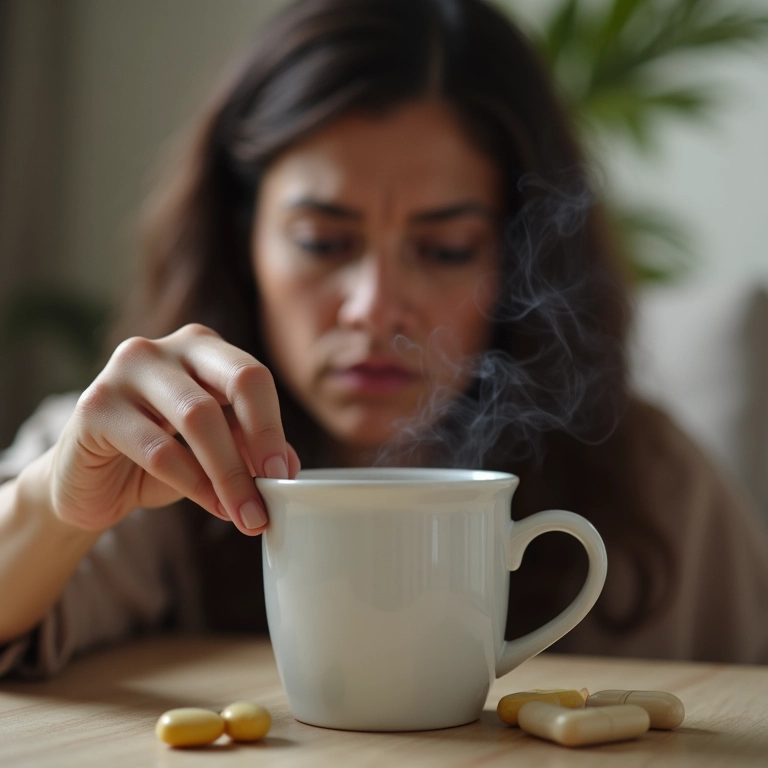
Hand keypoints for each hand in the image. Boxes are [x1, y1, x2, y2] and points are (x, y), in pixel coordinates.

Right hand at [47, 324, 299, 535]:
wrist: (89, 484)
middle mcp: (163, 349)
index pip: (252, 375)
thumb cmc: (158, 458)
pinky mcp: (94, 407)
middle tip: (275, 488)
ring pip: (198, 418)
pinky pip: (159, 450)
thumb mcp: (213, 451)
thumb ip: (249, 447)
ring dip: (230, 474)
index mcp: (200, 348)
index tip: (286, 474)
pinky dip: (195, 485)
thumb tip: (290, 464)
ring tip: (248, 513)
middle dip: (261, 439)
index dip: (273, 425)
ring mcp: (124, 371)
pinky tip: (214, 507)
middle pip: (234, 381)